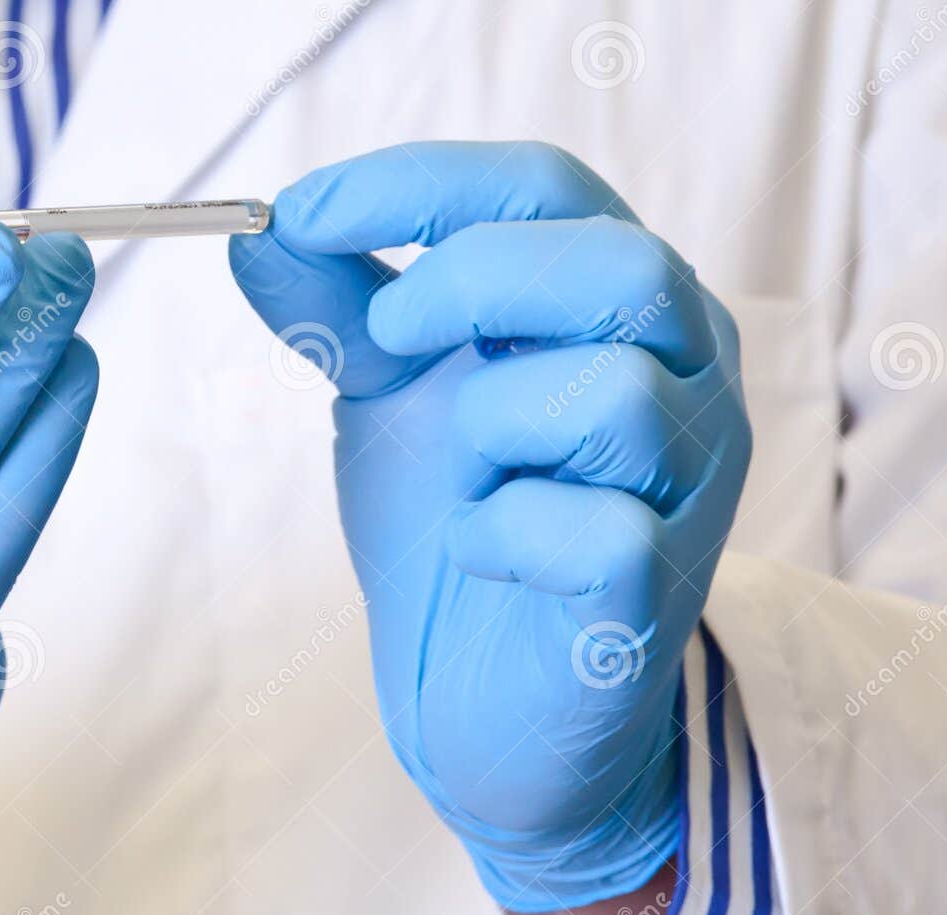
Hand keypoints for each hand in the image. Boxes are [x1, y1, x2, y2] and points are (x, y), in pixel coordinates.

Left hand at [230, 142, 750, 910]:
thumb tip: (256, 236)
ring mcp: (690, 485)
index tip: (299, 214)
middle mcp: (686, 374)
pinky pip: (597, 533)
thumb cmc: (456, 522)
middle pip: (620, 267)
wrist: (481, 698)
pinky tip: (478, 550)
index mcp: (617, 304)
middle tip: (386, 340)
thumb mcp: (388, 394)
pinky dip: (501, 533)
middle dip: (475, 285)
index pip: (547, 188)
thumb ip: (338, 310)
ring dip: (492, 428)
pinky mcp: (659, 589)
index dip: (419, 185)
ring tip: (465, 475)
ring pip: (616, 398)